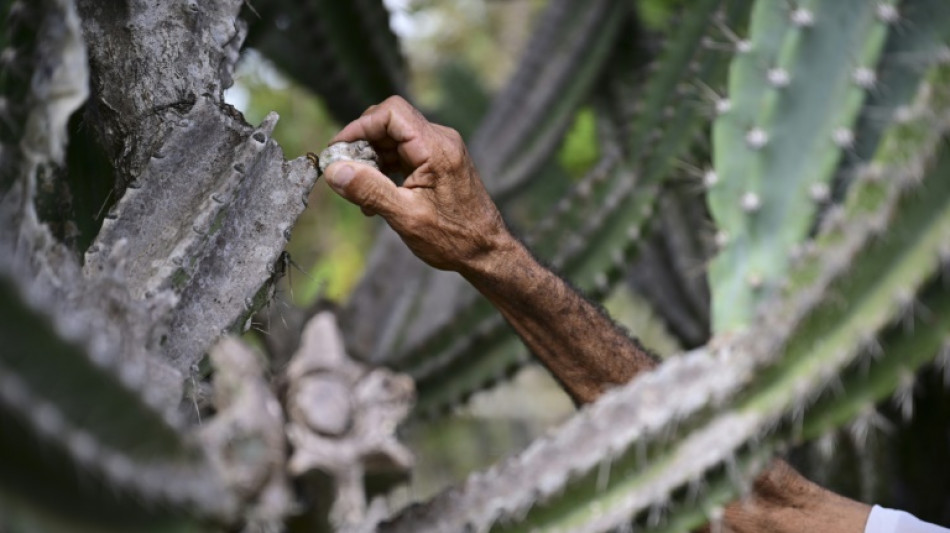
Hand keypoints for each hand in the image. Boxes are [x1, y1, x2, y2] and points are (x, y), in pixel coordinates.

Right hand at [324, 96, 511, 273]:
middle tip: (345, 176)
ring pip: (393, 140)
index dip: (359, 127)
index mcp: (436, 148)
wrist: (487, 252)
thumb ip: (369, 190)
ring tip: (361, 196)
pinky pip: (403, 155)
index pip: (391, 112)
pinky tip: (375, 198)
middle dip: (362, 146)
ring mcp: (440, 151)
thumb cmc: (454, 238)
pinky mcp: (438, 163)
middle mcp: (441, 141)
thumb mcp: (406, 217)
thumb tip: (334, 170)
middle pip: (389, 123)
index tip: (337, 152)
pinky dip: (384, 171)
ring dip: (371, 162)